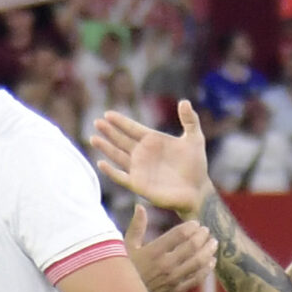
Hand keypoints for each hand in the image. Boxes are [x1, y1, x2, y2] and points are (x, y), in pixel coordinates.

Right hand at [91, 104, 212, 218]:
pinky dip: (111, 171)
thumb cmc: (196, 165)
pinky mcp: (138, 184)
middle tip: (97, 122)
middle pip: (121, 140)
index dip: (121, 121)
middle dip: (109, 131)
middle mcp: (142, 153)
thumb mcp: (195, 139)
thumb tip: (185, 101)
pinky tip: (101, 163)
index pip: (132, 128)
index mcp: (152, 141)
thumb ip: (190, 120)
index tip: (108, 114)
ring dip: (106, 147)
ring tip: (94, 138)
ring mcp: (139, 169)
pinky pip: (121, 177)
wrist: (197, 190)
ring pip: (117, 156)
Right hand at [126, 207, 216, 291]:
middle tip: (208, 231)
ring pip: (198, 262)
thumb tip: (140, 206)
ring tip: (214, 243)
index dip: (191, 227)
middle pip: (192, 247)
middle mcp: (164, 265)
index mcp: (153, 252)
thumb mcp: (124, 248)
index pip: (179, 235)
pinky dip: (207, 269)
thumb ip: (136, 227)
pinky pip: (196, 279)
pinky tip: (211, 262)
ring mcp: (172, 280)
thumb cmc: (123, 271)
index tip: (197, 223)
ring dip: (208, 251)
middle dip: (203, 237)